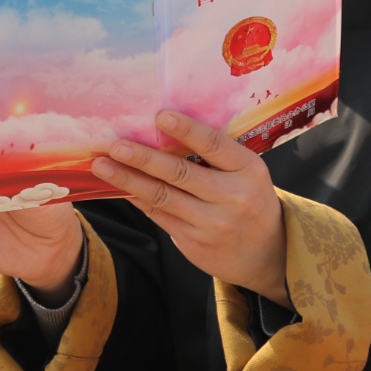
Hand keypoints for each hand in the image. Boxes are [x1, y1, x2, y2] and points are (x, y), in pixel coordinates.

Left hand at [92, 110, 289, 306]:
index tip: (160, 116)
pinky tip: (119, 186)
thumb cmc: (250, 200)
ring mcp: (211, 223)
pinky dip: (137, 198)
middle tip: (115, 145)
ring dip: (128, 179)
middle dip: (144, 158)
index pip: (214, 145)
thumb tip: (165, 129)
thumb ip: (216, 156)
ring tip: (102, 165)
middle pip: (180, 173)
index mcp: (248, 171)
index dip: (186, 130)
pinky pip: (159, 215)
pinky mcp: (193, 243)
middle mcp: (231, 197)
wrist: (268, 254)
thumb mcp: (247, 174)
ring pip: (162, 197)